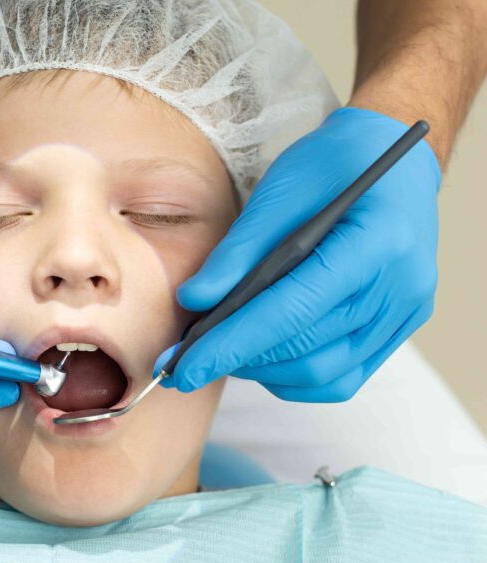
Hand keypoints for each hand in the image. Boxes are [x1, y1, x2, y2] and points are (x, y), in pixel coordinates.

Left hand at [154, 107, 440, 401]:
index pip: (290, 311)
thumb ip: (236, 252)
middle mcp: (401, 286)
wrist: (392, 160)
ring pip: (322, 374)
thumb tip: (193, 302)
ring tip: (224, 349)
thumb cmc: (332, 166)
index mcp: (376, 242)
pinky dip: (294, 376)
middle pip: (305, 348)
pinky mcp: (399, 327)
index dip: (231, 344)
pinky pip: (342, 377)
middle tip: (186, 360)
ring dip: (263, 370)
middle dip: (237, 359)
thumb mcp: (278, 193)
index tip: (183, 368)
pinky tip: (262, 357)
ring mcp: (405, 312)